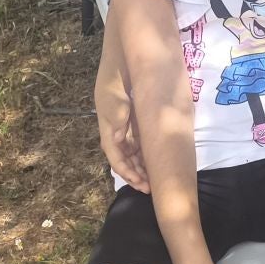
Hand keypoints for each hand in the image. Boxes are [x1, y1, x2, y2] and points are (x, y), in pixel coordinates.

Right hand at [95, 76, 148, 191]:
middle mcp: (117, 140)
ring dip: (141, 171)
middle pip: (126, 164)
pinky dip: (145, 159)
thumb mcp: (114, 103)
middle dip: (136, 177)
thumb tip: (118, 139)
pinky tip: (155, 166)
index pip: (117, 161)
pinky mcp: (133, 130)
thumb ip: (118, 121)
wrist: (117, 75)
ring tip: (153, 182)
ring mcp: (125, 136)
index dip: (128, 174)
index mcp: (109, 137)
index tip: (139, 182)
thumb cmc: (113, 90)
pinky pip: (139, 150)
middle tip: (149, 188)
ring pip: (133, 159)